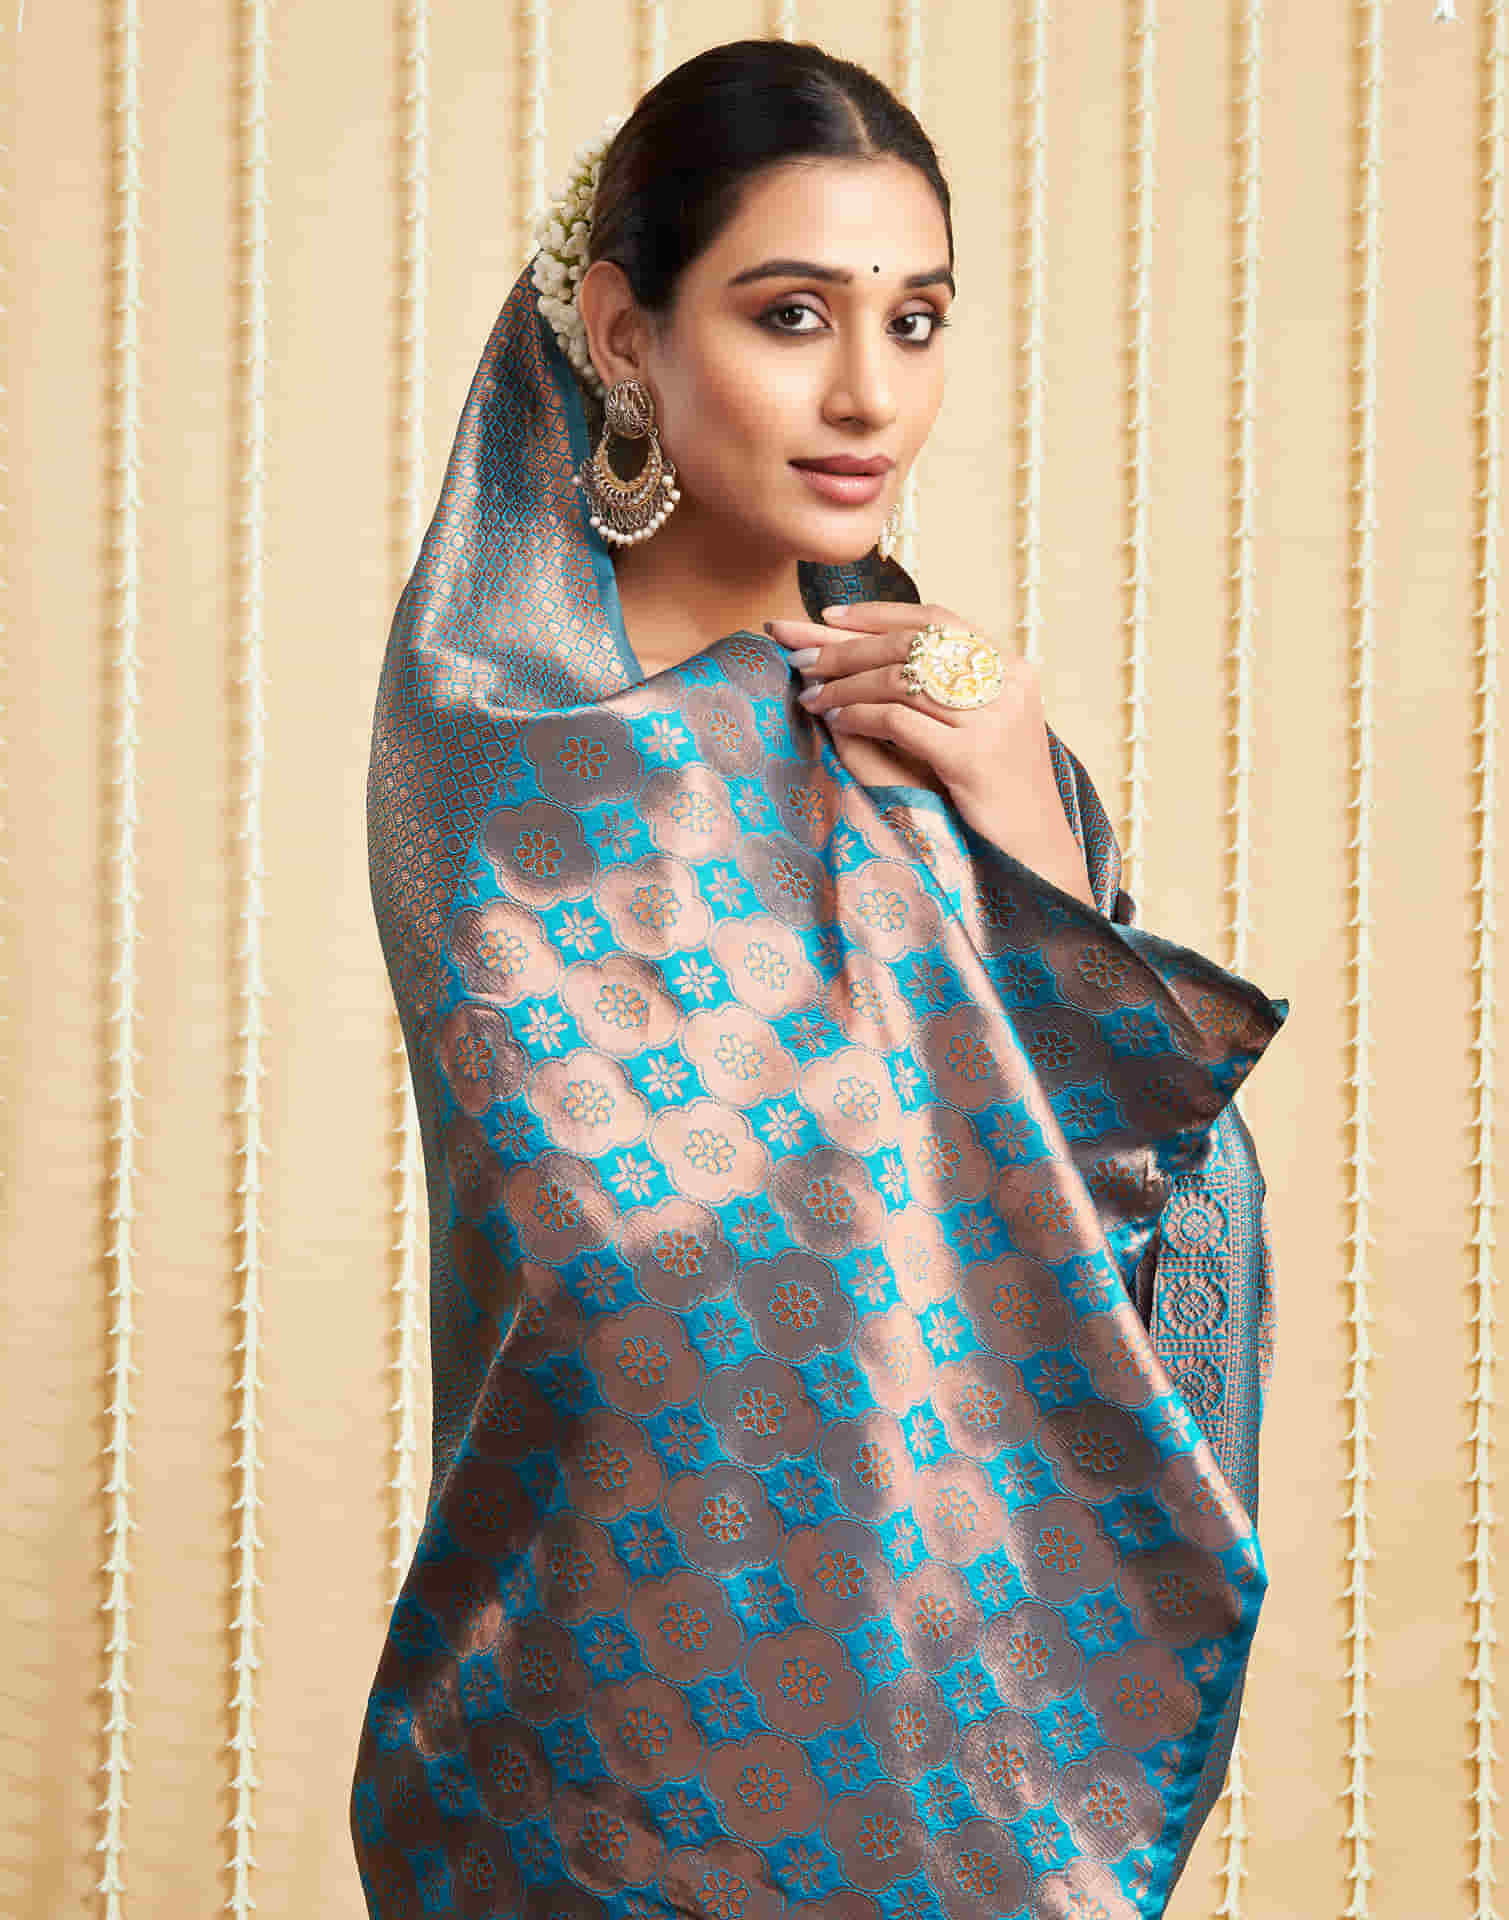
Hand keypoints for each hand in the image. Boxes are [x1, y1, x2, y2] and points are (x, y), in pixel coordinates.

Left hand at [765, 600, 1096, 909]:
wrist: (1037, 848)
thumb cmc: (998, 789)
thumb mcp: (978, 726)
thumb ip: (942, 689)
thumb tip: (869, 655)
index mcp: (1009, 667)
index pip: (937, 619)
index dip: (879, 614)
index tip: (828, 616)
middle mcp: (1005, 683)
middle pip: (911, 646)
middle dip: (847, 648)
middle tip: (799, 656)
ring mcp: (991, 718)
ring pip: (901, 680)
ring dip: (845, 685)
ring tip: (810, 696)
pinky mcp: (972, 757)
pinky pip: (900, 722)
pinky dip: (861, 716)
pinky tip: (835, 722)